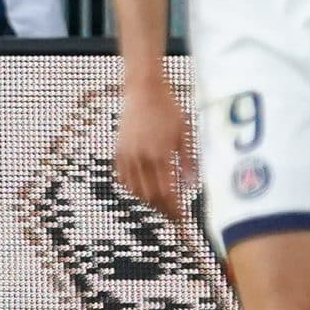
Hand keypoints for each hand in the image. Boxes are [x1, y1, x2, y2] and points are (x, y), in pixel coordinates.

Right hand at [112, 75, 194, 232]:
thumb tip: (191, 184)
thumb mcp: (185, 133)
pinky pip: (124, 179)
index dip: (175, 209)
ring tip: (163, 204)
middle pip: (151, 196)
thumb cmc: (168, 108)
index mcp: (160, 154)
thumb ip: (187, 161)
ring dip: (150, 201)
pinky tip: (145, 189)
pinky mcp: (119, 152)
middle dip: (164, 210)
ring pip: (137, 191)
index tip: (183, 219)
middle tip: (175, 216)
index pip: (168, 192)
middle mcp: (141, 158)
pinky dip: (134, 189)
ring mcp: (127, 155)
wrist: (143, 90)